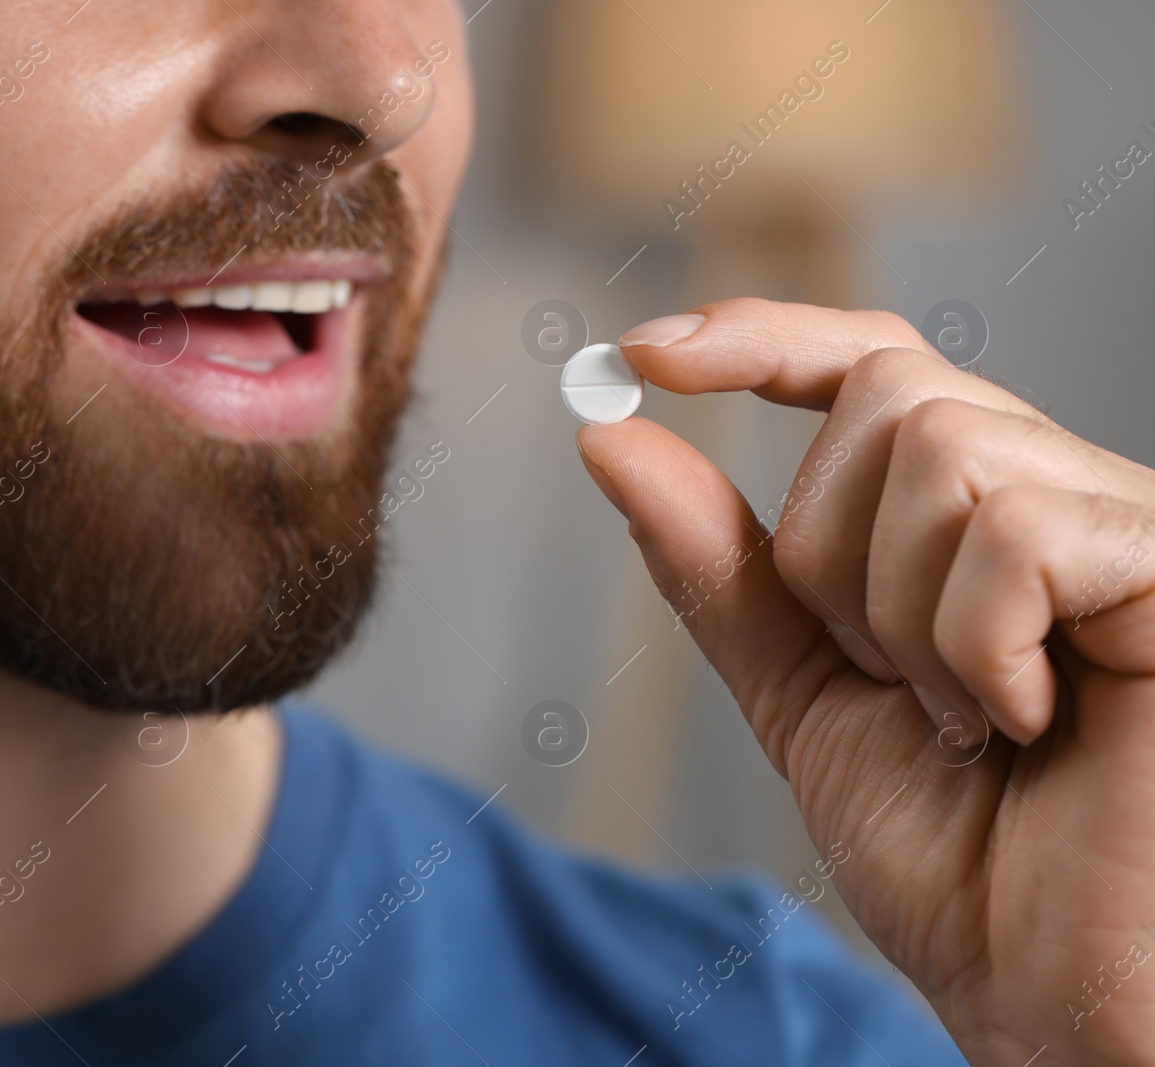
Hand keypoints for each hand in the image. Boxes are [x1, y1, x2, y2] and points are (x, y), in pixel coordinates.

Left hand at [577, 298, 1154, 1066]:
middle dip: (831, 552)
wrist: (1060, 999)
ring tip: (969, 718)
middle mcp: (1062, 496)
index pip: (876, 364)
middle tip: (888, 678)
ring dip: (900, 614)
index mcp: (979, 522)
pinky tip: (1028, 719)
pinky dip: (974, 641)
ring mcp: (1127, 524)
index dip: (763, 338)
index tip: (641, 357)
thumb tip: (611, 441)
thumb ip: (721, 572)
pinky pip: (1015, 528)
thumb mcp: (804, 698)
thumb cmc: (965, 863)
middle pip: (892, 391)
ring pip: (940, 448)